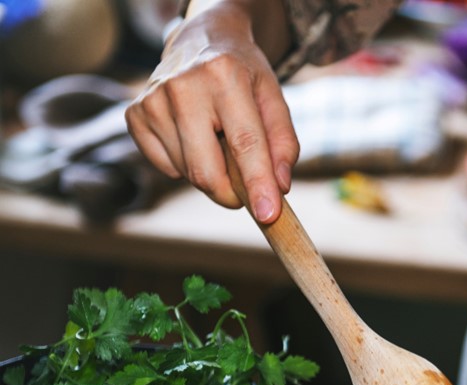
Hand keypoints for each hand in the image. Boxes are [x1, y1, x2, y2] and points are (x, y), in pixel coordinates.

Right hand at [124, 0, 296, 222]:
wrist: (201, 39)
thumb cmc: (244, 75)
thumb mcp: (274, 98)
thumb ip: (284, 143)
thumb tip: (278, 187)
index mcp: (224, 76)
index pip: (244, 143)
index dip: (257, 184)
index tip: (268, 216)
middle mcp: (183, 86)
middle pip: (206, 170)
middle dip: (231, 193)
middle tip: (246, 190)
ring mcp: (153, 100)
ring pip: (187, 173)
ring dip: (211, 173)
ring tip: (218, 139)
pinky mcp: (135, 114)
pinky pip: (166, 167)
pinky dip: (185, 165)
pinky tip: (195, 138)